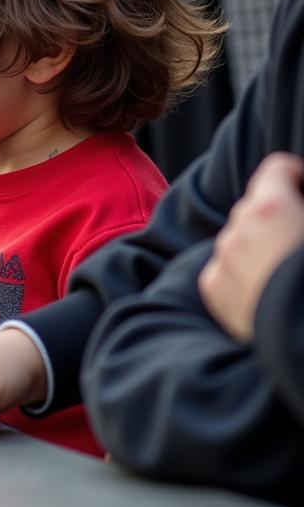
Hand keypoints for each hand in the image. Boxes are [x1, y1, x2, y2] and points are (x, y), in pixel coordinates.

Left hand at [199, 151, 303, 341]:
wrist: (302, 338)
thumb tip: (299, 211)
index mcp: (273, 207)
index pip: (277, 168)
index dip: (296, 177)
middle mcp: (239, 226)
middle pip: (256, 206)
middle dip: (278, 216)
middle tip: (297, 242)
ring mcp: (222, 256)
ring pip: (239, 238)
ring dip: (259, 246)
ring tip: (285, 274)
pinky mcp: (212, 287)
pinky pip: (227, 269)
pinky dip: (243, 275)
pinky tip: (268, 294)